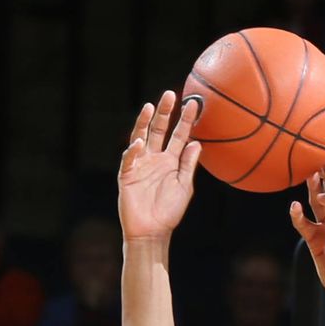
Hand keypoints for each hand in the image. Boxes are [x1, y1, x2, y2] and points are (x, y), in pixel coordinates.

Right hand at [118, 91, 201, 242]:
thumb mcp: (184, 186)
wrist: (152, 231)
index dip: (185, 120)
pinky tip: (140, 142)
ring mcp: (140, 164)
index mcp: (170, 161)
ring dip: (144, 122)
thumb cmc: (169, 211)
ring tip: (150, 106)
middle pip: (158, 129)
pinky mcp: (127, 174)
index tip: (193, 104)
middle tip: (170, 94)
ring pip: (141, 137)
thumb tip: (197, 143)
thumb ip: (188, 164)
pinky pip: (129, 159)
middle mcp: (154, 158)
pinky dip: (134, 150)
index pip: (179, 135)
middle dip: (164, 112)